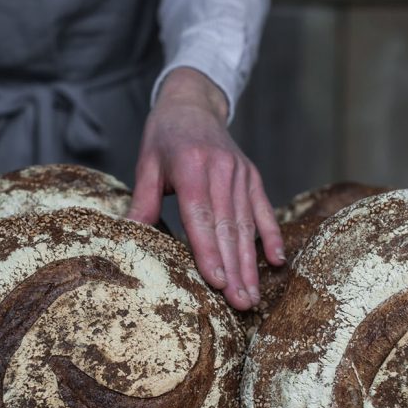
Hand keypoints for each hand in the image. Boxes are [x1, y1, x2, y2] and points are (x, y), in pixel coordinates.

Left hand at [128, 67, 284, 310]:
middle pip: (228, 228)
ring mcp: (241, 174)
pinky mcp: (252, 177)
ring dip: (251, 264)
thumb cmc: (164, 137)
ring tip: (251, 296)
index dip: (209, 251)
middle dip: (234, 269)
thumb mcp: (147, 164)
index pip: (201, 216)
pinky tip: (278, 261)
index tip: (215, 282)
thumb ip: (143, 201)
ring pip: (247, 226)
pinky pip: (264, 211)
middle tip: (240, 304)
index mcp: (192, 167)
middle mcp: (221, 171)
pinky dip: (272, 236)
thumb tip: (130, 234)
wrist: (193, 104)